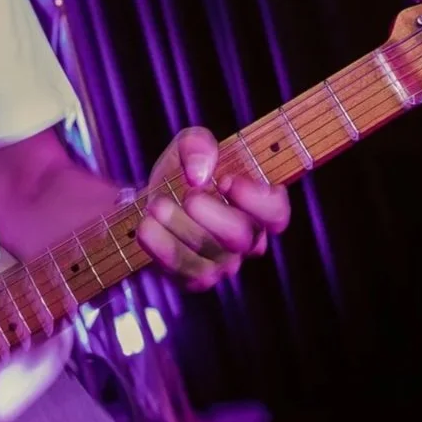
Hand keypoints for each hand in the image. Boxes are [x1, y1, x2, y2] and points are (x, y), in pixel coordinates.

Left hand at [136, 127, 290, 290]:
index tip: (226, 181)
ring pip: (210, 254)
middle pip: (241, 236)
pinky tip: (146, 226)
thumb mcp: (189, 145)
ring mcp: (222, 263)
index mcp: (258, 208)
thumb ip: (198, 145)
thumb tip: (199, 175)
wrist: (153, 201)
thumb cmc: (184, 172)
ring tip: (156, 204)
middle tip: (188, 197)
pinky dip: (161, 246)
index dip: (256, 200)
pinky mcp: (193, 277)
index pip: (276, 213)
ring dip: (179, 226)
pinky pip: (182, 268)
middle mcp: (246, 240)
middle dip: (212, 214)